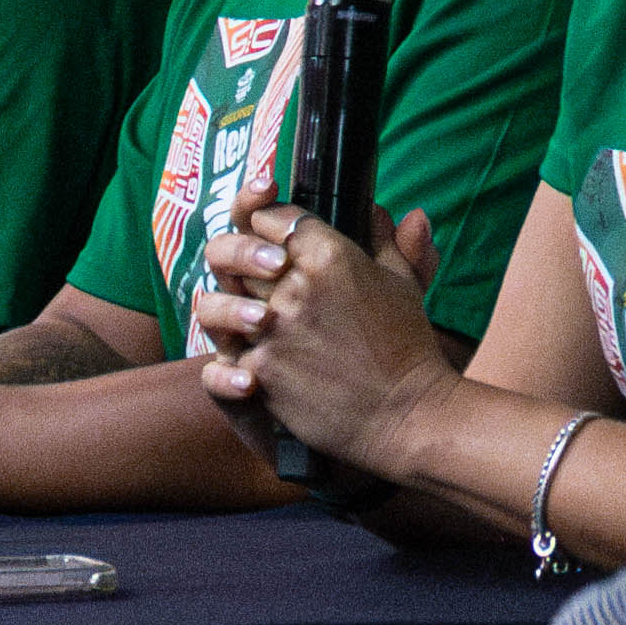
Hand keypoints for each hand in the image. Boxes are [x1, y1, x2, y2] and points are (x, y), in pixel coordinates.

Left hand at [192, 197, 453, 463]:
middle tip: (257, 276)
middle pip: (237, 251)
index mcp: (329, 255)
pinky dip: (235, 352)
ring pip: (219, 299)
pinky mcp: (257, 368)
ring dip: (229, 305)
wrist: (404, 414)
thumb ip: (383, 238)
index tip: (274, 238)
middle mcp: (293, 286)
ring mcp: (270, 328)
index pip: (272, 216)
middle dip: (242, 260)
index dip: (267, 222)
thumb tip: (376, 210)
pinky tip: (257, 355)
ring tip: (250, 317)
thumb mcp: (402, 281)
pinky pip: (224, 350)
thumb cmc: (406, 346)